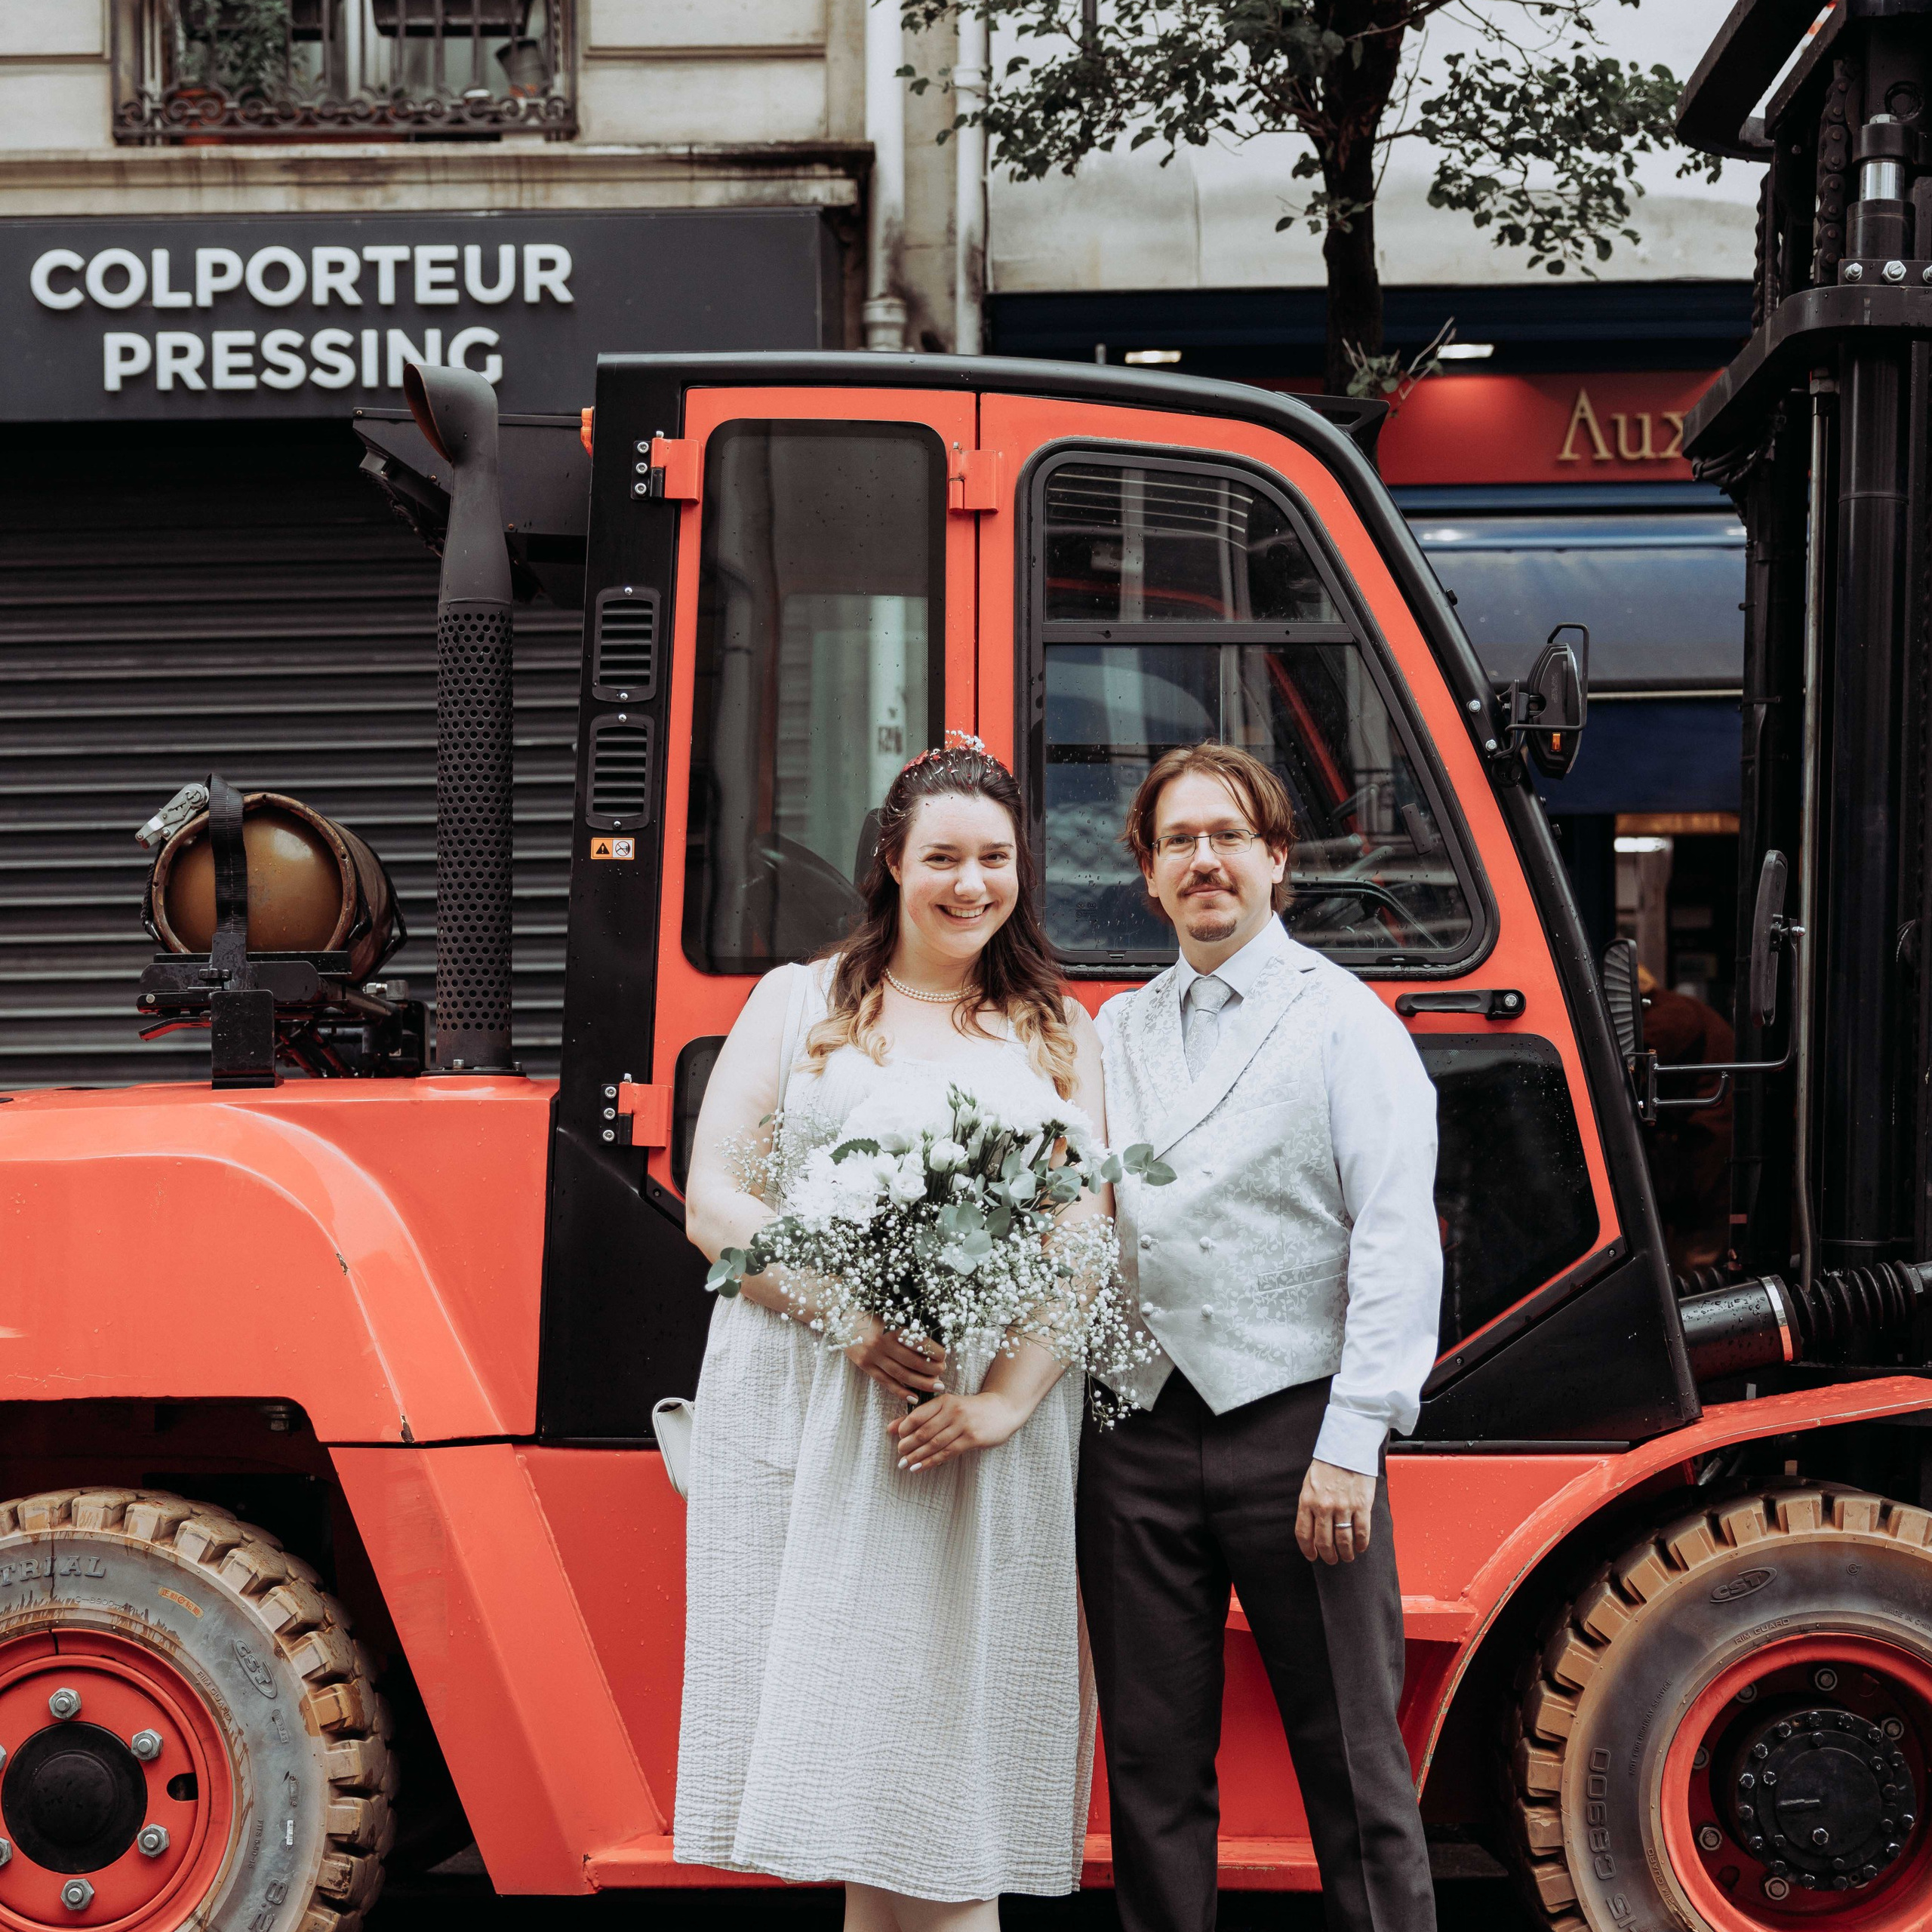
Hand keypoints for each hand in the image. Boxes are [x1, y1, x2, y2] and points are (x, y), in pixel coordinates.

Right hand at [844, 1315, 945, 1402]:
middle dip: (931, 1370)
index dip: (933, 1351)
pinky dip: (900, 1391)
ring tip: (936, 1386)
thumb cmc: (870, 1311)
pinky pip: (885, 1382)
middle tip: (943, 1371)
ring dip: (921, 1383)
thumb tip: (931, 1339)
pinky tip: (913, 1397)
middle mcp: (882, 1343)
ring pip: (900, 1374)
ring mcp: (873, 1356)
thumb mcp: (889, 1312)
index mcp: (891, 1327)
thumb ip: (906, 1325)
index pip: (918, 1342)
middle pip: (912, 1361)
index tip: (944, 1355)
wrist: (841, 1314)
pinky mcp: (865, 1365)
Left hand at [889, 1391, 1024, 1472]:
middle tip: (899, 1455)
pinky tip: (920, 1467)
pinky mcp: (972, 1439)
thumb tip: (891, 1428)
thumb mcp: (947, 1407)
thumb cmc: (970, 1410)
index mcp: (944, 1400)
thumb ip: (920, 1416)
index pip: (918, 1415)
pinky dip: (931, 1462)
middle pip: (924, 1431)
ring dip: (917, 1456)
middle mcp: (953, 1411)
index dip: (904, 1429)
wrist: (1002, 1410)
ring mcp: (963, 1425)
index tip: (898, 1439)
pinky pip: (947, 1453)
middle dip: (908, 1446)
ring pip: (934, 1444)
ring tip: (906, 1464)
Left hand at [1295, 1458, 1377, 1565]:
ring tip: (1347, 1556)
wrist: (1346, 1447)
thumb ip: (1309, 1504)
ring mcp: (1343, 1507)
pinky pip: (1361, 1533)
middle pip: (1324, 1542)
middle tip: (1332, 1559)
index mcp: (1307, 1500)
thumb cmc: (1327, 1465)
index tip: (1312, 1556)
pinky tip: (1360, 1547)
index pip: (1304, 1534)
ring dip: (1345, 1554)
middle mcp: (1323, 1506)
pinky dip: (1361, 1544)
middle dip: (1328, 1556)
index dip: (1308, 1550)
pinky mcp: (1361, 1505)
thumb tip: (1312, 1527)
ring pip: (1343, 1541)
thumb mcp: (1309, 1483)